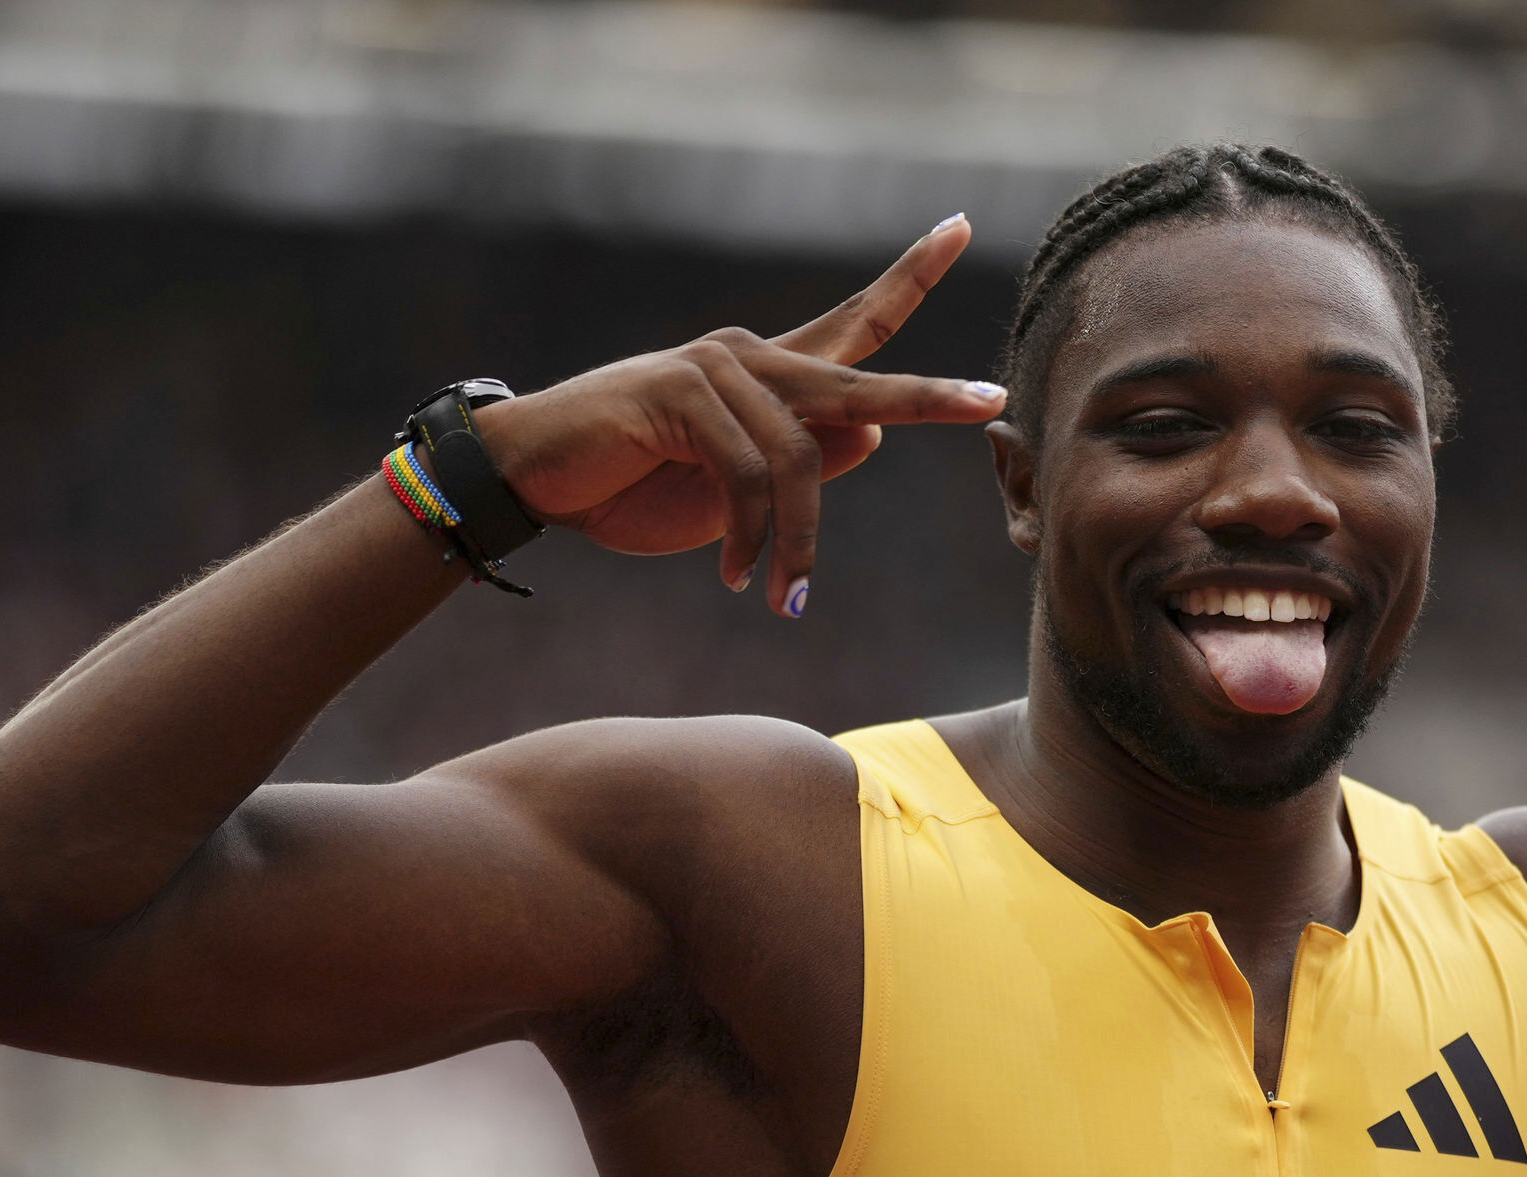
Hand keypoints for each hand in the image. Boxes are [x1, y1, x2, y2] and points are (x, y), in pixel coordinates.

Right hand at [477, 216, 1006, 612]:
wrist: (537, 480)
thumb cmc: (635, 487)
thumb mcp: (734, 493)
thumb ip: (804, 461)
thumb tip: (872, 432)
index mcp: (771, 376)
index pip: (855, 323)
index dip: (909, 278)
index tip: (959, 227)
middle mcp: (750, 357)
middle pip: (858, 379)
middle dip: (927, 398)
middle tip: (988, 401)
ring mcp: (715, 367)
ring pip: (800, 457)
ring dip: (797, 543)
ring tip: (783, 599)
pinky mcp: (680, 392)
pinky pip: (748, 473)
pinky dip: (751, 537)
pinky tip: (738, 577)